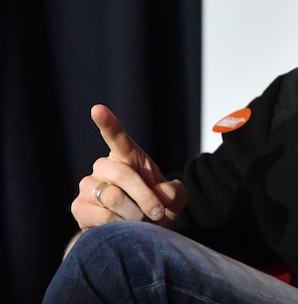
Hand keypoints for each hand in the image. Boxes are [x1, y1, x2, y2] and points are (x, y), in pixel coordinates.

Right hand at [70, 104, 186, 230]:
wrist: (140, 232)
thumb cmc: (157, 208)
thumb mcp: (174, 198)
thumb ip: (174, 193)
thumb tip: (161, 194)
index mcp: (127, 156)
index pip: (117, 136)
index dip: (108, 123)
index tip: (97, 109)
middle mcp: (103, 167)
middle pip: (122, 174)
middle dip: (145, 196)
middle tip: (158, 212)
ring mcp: (88, 186)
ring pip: (112, 196)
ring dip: (133, 213)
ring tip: (140, 220)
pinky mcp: (79, 207)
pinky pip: (101, 215)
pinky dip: (119, 225)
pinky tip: (121, 227)